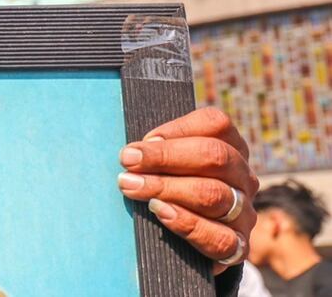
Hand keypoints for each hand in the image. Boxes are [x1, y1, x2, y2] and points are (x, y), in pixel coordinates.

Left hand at [117, 107, 257, 274]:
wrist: (183, 244)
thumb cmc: (167, 189)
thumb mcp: (165, 164)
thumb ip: (156, 151)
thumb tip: (132, 152)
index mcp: (230, 147)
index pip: (215, 124)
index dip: (176, 129)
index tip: (142, 141)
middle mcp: (242, 177)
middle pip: (215, 156)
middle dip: (165, 157)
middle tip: (127, 161)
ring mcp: (244, 213)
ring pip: (214, 194)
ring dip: (167, 188)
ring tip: (131, 187)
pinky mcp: (238, 246)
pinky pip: (220, 238)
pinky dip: (188, 224)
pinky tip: (160, 212)